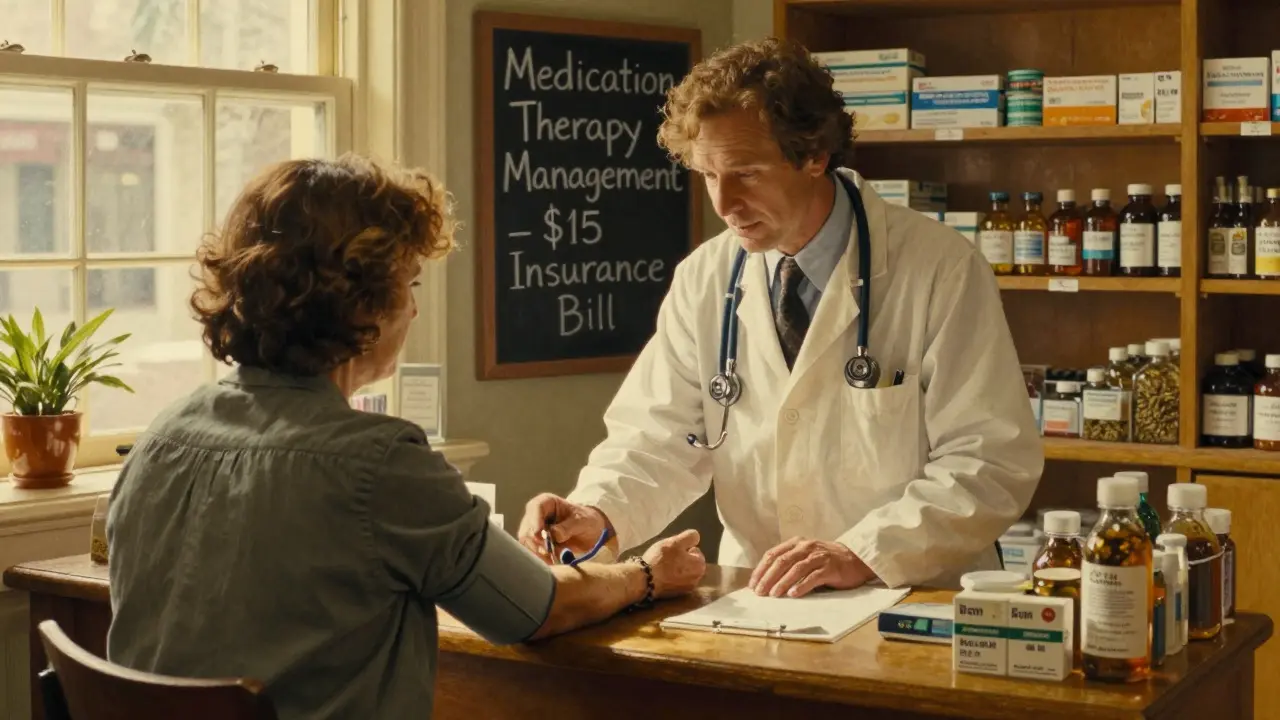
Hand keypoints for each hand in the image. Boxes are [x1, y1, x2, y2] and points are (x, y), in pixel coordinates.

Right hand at [517, 493, 612, 563]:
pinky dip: (540, 558)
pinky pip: (531, 552)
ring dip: (539, 553)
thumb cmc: (585, 520)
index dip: (535, 521)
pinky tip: (552, 561)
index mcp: (546, 502)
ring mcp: (532, 529)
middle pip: (527, 528)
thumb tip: (553, 534)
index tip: (539, 535)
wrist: (589, 532)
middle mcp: (535, 514)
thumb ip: (567, 527)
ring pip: (526, 543)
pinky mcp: (534, 543)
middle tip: (549, 552)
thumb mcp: (581, 521)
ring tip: (554, 558)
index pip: (535, 507)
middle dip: (537, 543)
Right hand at [641, 529, 706, 598]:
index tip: (672, 550)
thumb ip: (690, 536)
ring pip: (682, 572)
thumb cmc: (661, 559)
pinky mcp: (676, 595)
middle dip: (680, 559)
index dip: (683, 548)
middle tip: (666, 557)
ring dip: (675, 568)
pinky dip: (670, 578)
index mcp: (700, 566)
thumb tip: (696, 538)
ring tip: (662, 566)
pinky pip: (675, 581)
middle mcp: (697, 579)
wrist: (645, 580)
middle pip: (689, 562)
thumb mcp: (676, 541)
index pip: (695, 550)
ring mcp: (687, 589)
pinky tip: (660, 576)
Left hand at [748, 537, 874, 597]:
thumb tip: (766, 581)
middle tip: (760, 592)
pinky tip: (793, 594)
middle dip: (768, 577)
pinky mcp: (830, 568)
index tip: (752, 584)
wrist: (855, 559)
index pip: (773, 554)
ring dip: (782, 582)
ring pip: (796, 569)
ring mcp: (818, 557)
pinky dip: (801, 586)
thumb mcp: (805, 556)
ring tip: (774, 594)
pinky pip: (813, 577)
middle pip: (782, 561)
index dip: (761, 569)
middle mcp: (806, 547)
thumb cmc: (825, 561)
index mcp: (796, 543)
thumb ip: (789, 563)